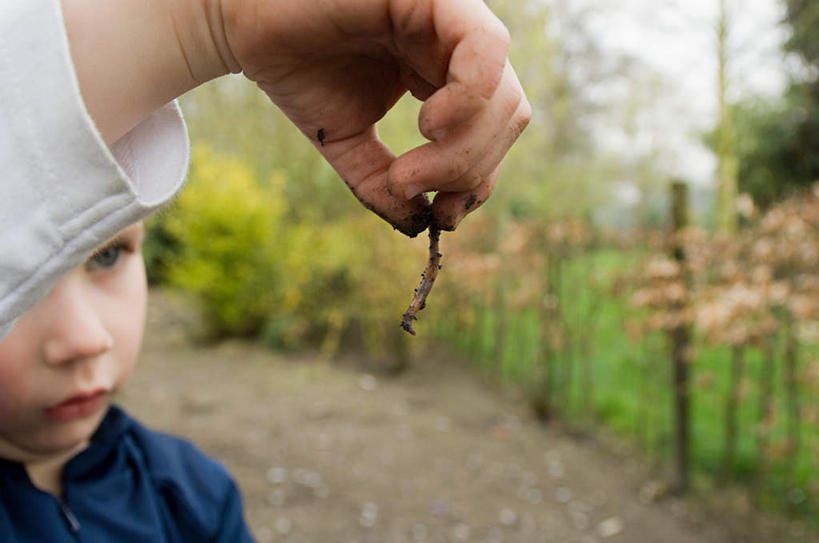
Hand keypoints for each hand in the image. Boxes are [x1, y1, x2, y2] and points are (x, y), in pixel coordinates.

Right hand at [221, 0, 530, 235]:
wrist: (244, 25)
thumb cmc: (298, 72)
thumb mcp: (349, 144)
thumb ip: (385, 186)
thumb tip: (420, 227)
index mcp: (445, 77)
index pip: (494, 134)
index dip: (477, 182)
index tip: (441, 217)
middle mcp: (457, 48)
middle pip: (509, 119)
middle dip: (468, 170)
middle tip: (411, 188)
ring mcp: (451, 19)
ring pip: (504, 95)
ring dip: (464, 151)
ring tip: (410, 171)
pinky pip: (485, 47)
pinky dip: (469, 99)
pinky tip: (430, 125)